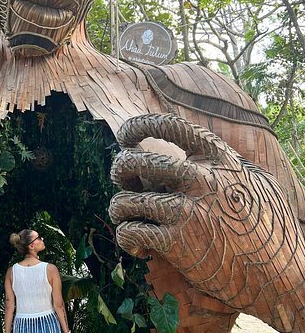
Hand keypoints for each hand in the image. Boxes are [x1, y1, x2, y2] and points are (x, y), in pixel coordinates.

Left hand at [109, 114, 303, 331]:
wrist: (283, 278)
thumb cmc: (270, 229)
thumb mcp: (258, 183)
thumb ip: (228, 163)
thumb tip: (202, 149)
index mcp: (219, 160)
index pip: (170, 127)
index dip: (139, 126)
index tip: (125, 136)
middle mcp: (201, 179)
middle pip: (135, 161)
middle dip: (120, 169)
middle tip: (123, 180)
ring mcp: (188, 211)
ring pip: (125, 201)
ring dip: (119, 209)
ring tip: (128, 218)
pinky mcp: (177, 244)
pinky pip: (130, 232)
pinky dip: (126, 239)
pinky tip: (138, 246)